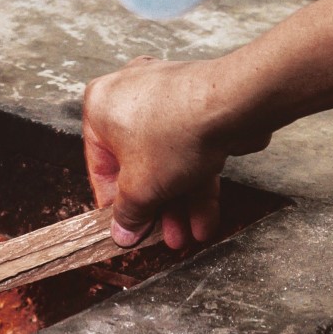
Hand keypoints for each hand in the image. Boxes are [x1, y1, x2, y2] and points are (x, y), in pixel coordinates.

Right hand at [81, 56, 268, 249]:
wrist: (231, 104)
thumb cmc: (175, 133)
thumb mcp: (140, 188)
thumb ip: (127, 213)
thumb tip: (122, 229)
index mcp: (100, 108)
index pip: (100, 166)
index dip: (116, 205)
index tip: (128, 228)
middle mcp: (130, 98)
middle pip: (139, 166)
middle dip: (157, 209)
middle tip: (164, 235)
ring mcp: (166, 100)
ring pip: (168, 162)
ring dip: (179, 204)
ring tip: (189, 235)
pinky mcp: (198, 107)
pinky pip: (191, 151)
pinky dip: (196, 183)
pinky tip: (206, 218)